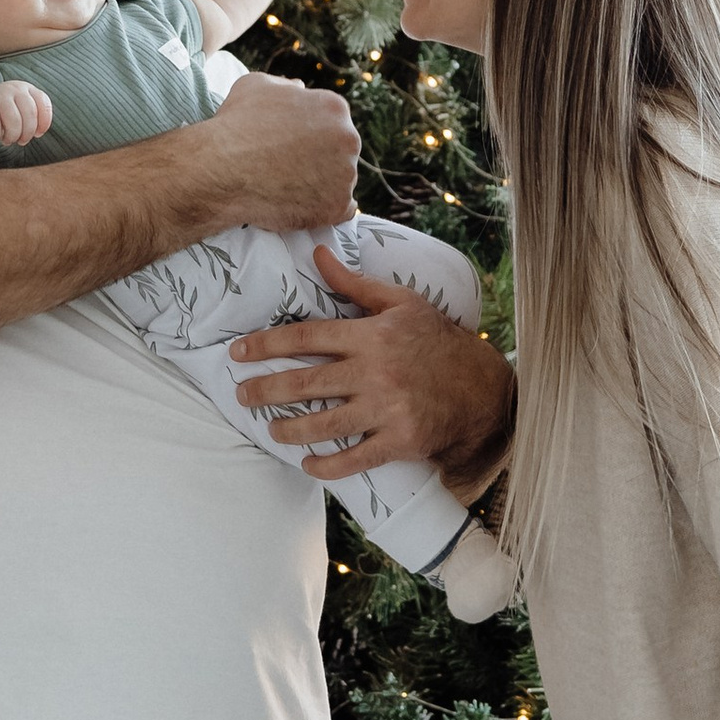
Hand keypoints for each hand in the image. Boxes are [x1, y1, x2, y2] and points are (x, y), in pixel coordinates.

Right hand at [0, 79, 52, 152]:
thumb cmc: (5, 112)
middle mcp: (14, 89)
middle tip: (22, 141)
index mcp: (27, 89)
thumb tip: (38, 132)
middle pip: (30, 114)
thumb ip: (34, 117)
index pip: (44, 104)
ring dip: (13, 137)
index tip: (38, 134)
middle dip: (28, 134)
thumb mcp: (22, 108)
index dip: (44, 123)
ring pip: (14, 121)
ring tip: (9, 140)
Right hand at [192, 73, 359, 233]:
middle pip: (341, 151)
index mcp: (334, 107)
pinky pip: (341, 210)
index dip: (311, 135)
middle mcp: (348, 138)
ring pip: (341, 180)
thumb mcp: (256, 85)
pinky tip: (302, 206)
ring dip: (322, 184)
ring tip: (289, 187)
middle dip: (321, 158)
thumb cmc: (235, 125)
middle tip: (290, 168)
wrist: (220, 169)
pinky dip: (324, 210)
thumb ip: (286, 85)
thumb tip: (299, 88)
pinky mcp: (336, 206)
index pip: (333, 122)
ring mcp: (345, 175)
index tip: (292, 146)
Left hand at [229, 249, 512, 485]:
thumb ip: (354, 284)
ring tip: (271, 428)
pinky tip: (307, 463)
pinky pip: (354, 459)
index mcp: (371, 335)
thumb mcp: (401, 303)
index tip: (238, 352)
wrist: (481, 387)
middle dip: (266, 390)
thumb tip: (317, 254)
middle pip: (306, 382)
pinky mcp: (399, 441)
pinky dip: (327, 465)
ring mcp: (387, 409)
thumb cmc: (436, 340)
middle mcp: (374, 371)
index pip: (307, 336)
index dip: (267, 344)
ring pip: (324, 424)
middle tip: (241, 394)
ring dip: (289, 430)